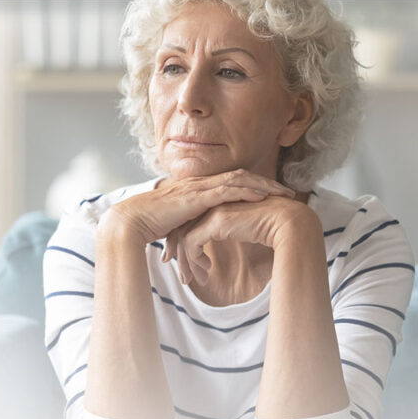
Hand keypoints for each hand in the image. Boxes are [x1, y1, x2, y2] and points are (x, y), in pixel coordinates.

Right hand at [100, 169, 295, 245]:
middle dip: (266, 183)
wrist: (129, 222)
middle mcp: (200, 182)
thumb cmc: (147, 226)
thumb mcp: (176, 225)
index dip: (253, 185)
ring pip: (239, 179)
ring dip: (264, 186)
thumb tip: (196, 243)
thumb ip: (189, 228)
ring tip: (284, 194)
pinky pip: (227, 190)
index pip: (231, 180)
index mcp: (196, 187)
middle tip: (288, 191)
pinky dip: (247, 192)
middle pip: (241, 175)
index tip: (272, 195)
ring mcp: (198, 187)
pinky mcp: (196, 196)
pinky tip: (262, 198)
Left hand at [162, 196, 316, 285]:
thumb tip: (221, 248)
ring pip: (184, 237)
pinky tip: (206, 271)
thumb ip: (229, 232)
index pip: (190, 223)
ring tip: (192, 280)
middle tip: (183, 277)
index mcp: (216, 202)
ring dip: (187, 262)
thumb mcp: (242, 229)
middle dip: (179, 255)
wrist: (287, 222)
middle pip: (182, 229)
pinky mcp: (216, 222)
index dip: (183, 244)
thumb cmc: (270, 227)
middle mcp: (212, 203)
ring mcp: (213, 210)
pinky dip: (195, 260)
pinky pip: (192, 243)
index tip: (184, 264)